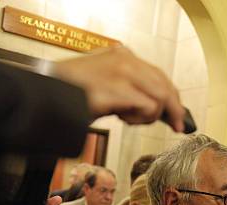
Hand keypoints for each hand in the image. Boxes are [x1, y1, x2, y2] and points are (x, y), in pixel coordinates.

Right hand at [54, 45, 184, 131]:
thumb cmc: (74, 93)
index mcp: (123, 56)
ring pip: (159, 98)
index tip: (178, 117)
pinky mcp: (116, 89)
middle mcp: (125, 60)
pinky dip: (139, 118)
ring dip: (150, 116)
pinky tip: (122, 118)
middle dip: (172, 111)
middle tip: (175, 126)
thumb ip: (132, 90)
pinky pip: (146, 107)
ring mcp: (120, 73)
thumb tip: (159, 108)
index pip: (160, 76)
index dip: (173, 98)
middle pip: (165, 87)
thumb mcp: (108, 85)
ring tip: (129, 119)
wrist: (47, 94)